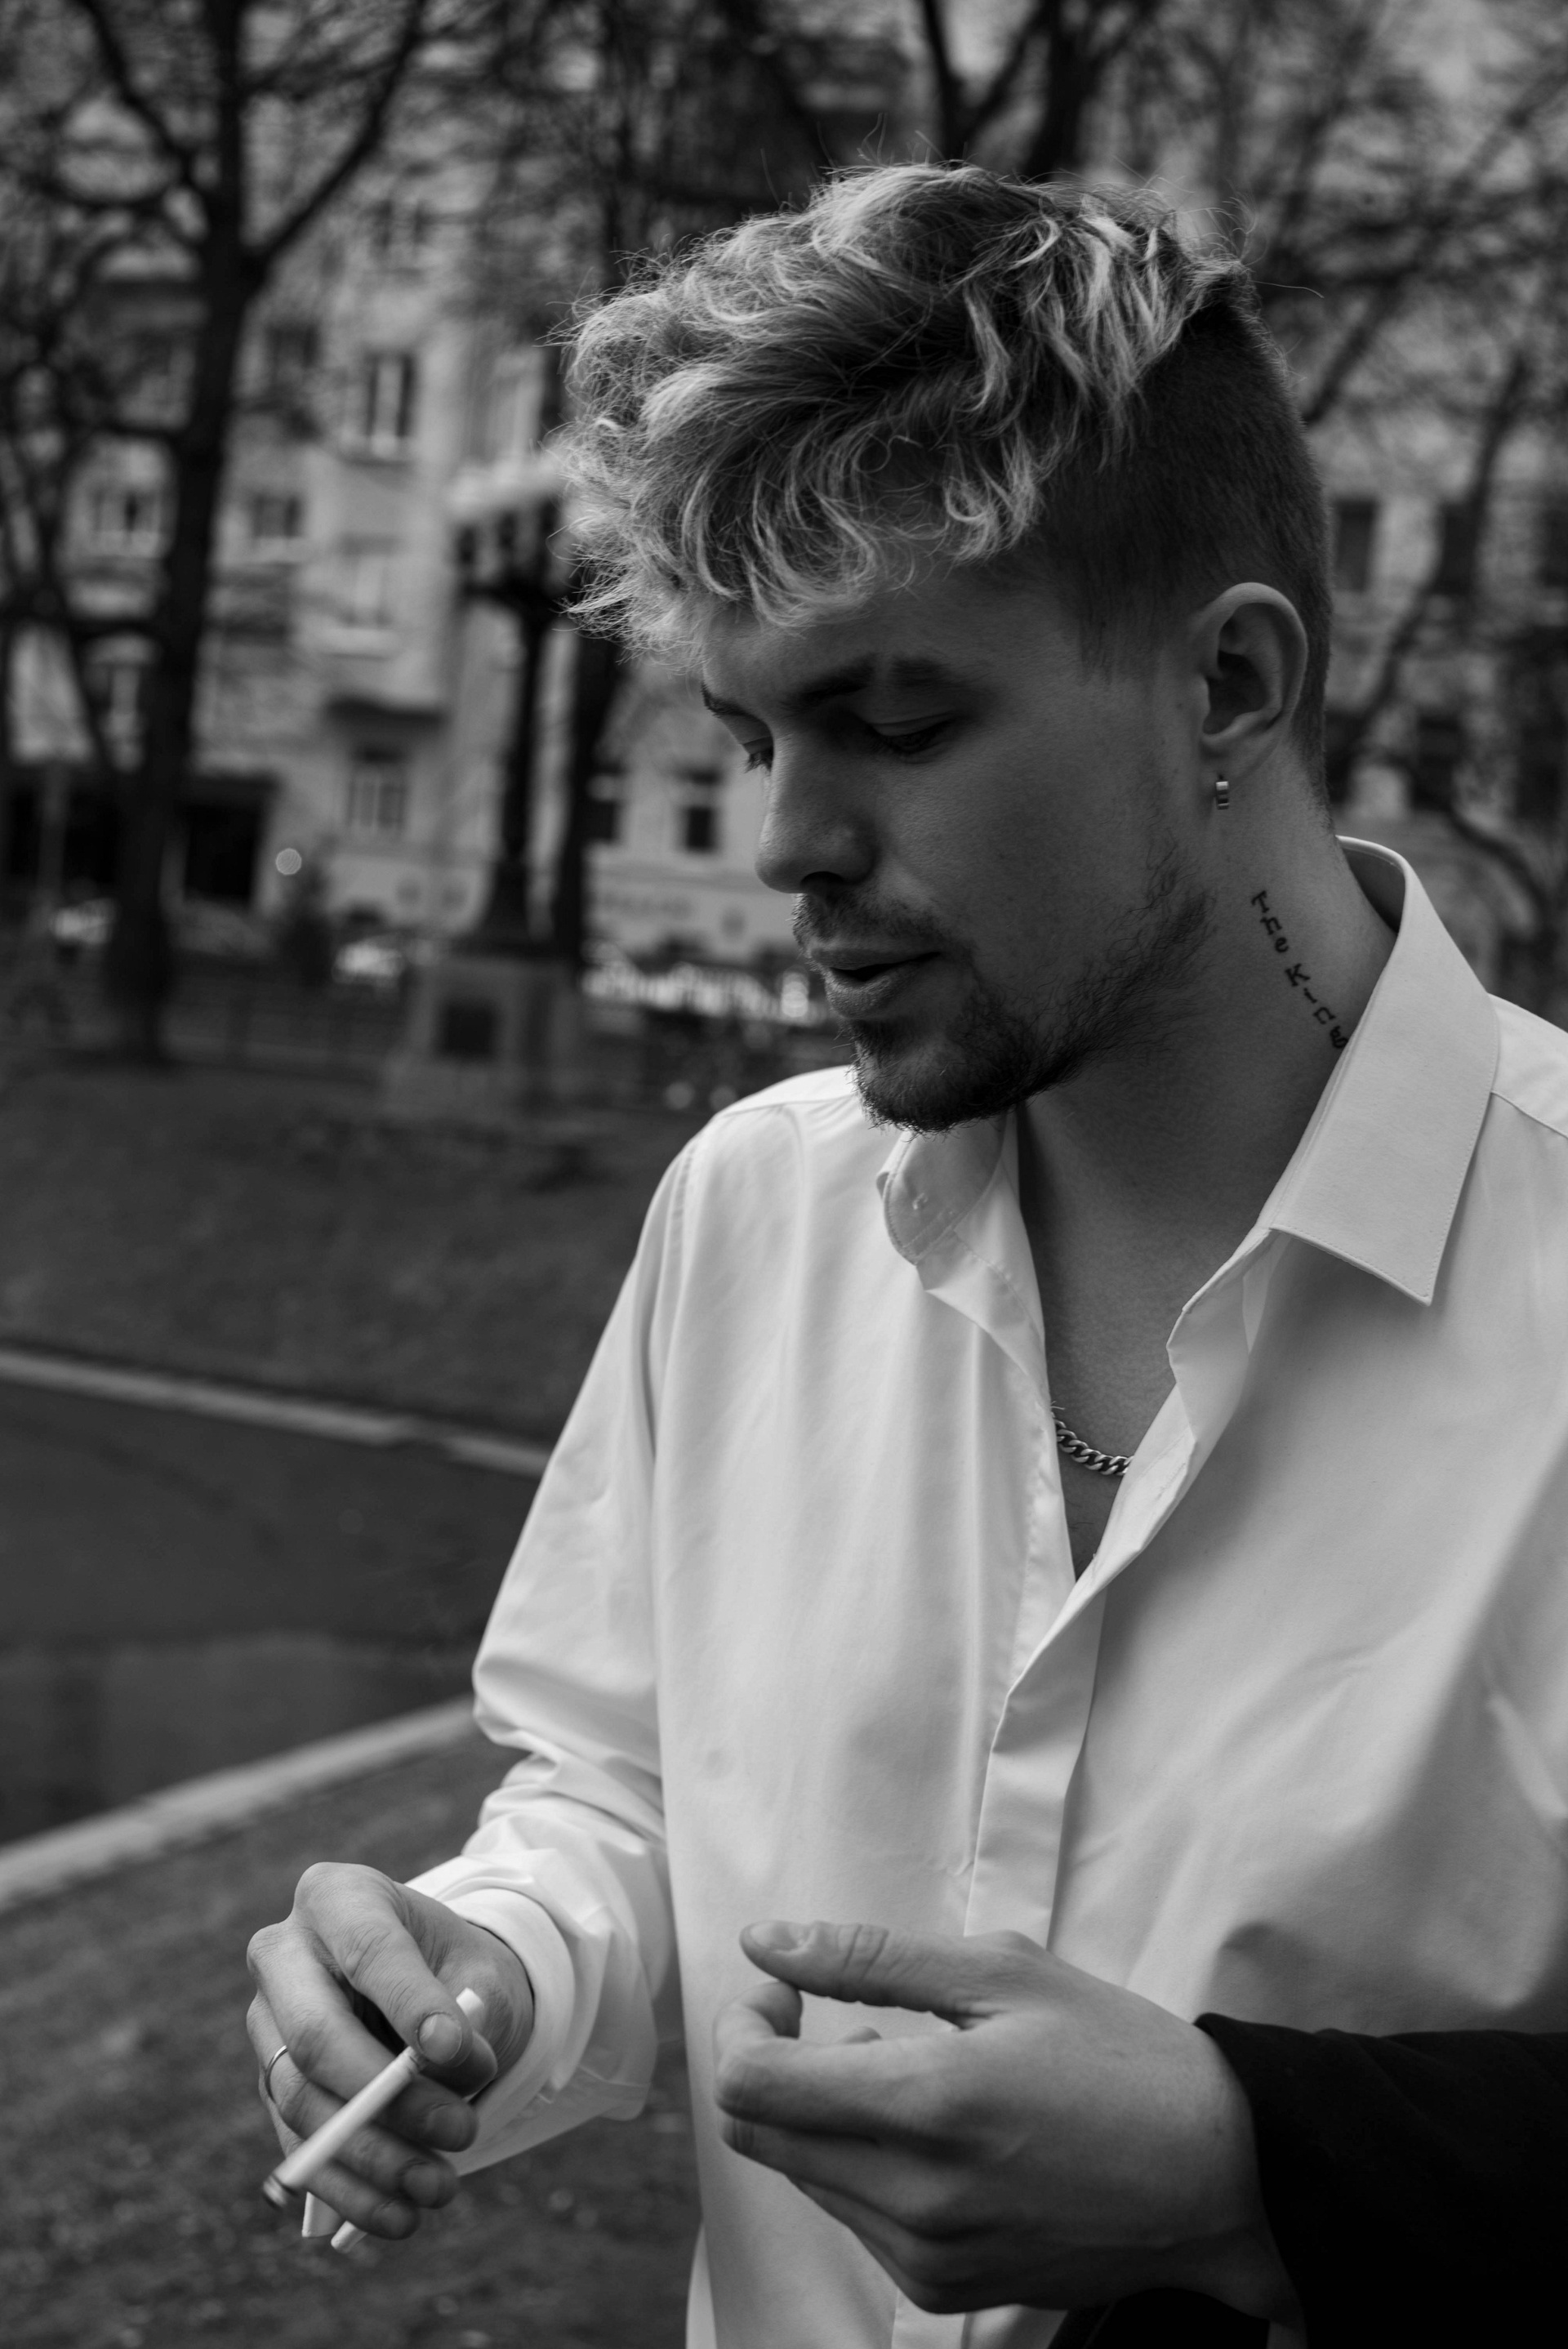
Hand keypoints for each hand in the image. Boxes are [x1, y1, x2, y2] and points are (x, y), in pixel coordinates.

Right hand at [246, 1862, 534, 2239]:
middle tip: (460, 2132)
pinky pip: (299, 2146)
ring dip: (373, 2157)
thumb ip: (472, 2010)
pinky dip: (350, 2189)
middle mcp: (283, 1956)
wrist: (433, 1996)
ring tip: (440, 2188)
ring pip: (304, 2103)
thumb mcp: (482, 1975)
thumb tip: (446, 2070)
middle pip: (315, 2035)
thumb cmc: (457, 1974)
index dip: (410, 2004)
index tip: (457, 2053)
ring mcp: (267, 2025)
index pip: (369, 1951)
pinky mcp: (271, 2086)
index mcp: (338, 1898)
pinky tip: (400, 2216)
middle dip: (388, 2097)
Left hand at [713, 1920, 1300, 2325]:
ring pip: (803, 2176)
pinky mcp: (946, 2288)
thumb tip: (765, 1940)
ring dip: (819, 2113)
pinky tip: (932, 2127)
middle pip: (758, 2135)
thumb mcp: (1003, 1974)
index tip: (784, 1986)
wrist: (1222, 2176)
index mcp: (928, 2106)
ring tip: (904, 2067)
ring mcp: (927, 2255)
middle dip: (769, 2062)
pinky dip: (862, 2162)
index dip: (743, 2022)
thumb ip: (869, 1958)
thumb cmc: (1121, 2056)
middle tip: (835, 2015)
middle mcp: (915, 2197)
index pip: (750, 2085)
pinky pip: (855, 2218)